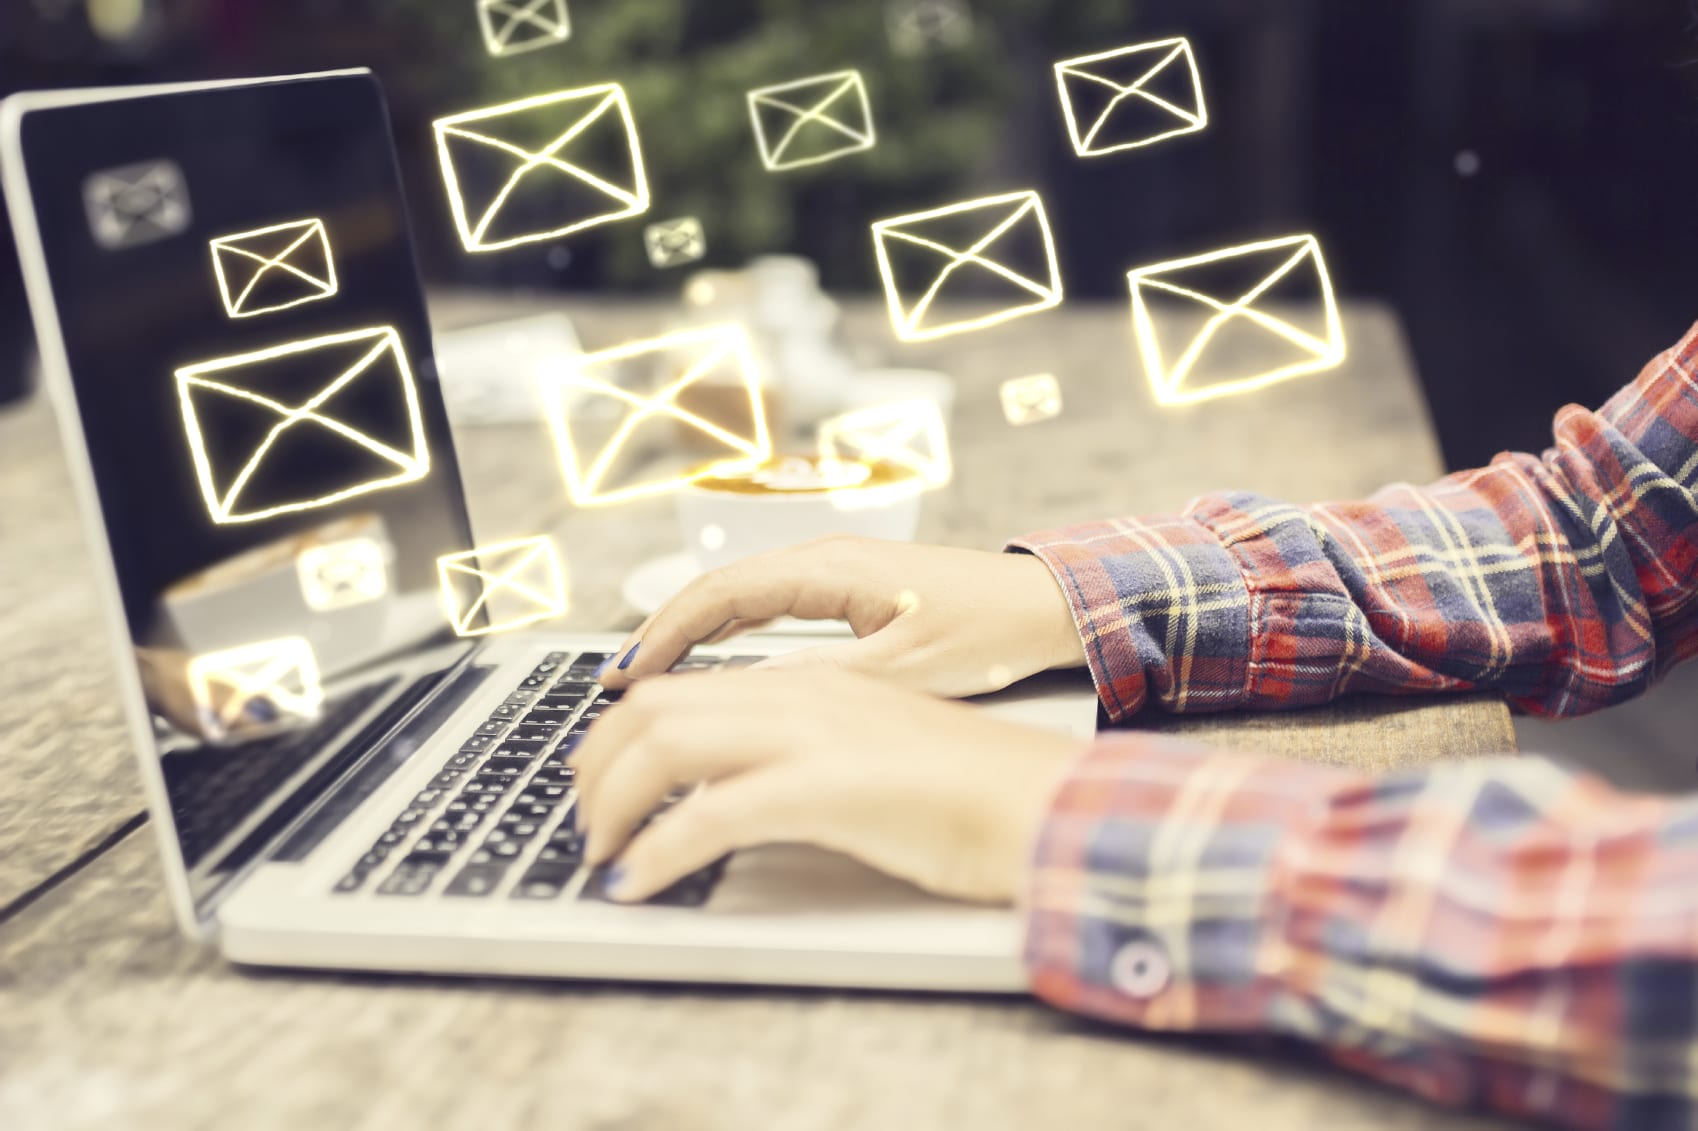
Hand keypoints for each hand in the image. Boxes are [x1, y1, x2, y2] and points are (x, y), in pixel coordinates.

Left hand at [574, 669, 1088, 903]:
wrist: (1045, 804)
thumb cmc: (973, 792)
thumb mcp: (872, 753)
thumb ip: (808, 750)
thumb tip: (742, 782)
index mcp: (815, 684)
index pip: (688, 686)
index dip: (625, 729)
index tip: (598, 772)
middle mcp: (806, 695)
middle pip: (660, 707)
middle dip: (599, 763)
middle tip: (585, 816)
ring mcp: (816, 735)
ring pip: (669, 746)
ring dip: (614, 803)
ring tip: (600, 850)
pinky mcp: (830, 788)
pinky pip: (711, 814)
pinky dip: (661, 850)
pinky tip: (642, 882)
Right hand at [599, 537, 1086, 698]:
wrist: (1044, 606)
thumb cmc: (988, 633)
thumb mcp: (902, 670)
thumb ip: (825, 681)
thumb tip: (750, 696)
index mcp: (832, 567)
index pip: (723, 592)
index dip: (667, 631)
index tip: (627, 670)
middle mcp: (825, 556)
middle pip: (720, 588)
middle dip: (664, 631)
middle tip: (616, 679)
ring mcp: (835, 568)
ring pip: (740, 594)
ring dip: (692, 630)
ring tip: (647, 674)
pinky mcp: (848, 587)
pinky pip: (768, 602)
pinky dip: (728, 628)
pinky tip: (710, 657)